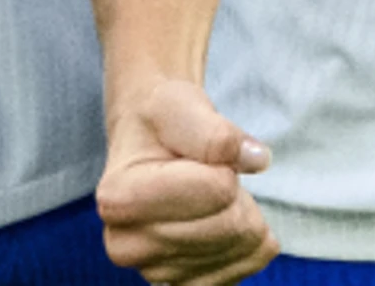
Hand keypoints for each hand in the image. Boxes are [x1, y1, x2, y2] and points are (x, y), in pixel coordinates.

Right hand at [97, 79, 278, 285]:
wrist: (150, 142)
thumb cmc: (163, 121)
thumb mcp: (180, 106)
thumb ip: (215, 132)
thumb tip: (256, 159)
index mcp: (119, 197)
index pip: (216, 191)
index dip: (227, 165)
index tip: (206, 154)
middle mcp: (126, 244)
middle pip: (228, 226)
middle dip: (239, 194)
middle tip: (218, 173)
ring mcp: (151, 271)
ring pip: (237, 250)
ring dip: (246, 217)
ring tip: (220, 196)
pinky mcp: (179, 284)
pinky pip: (237, 273)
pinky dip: (250, 247)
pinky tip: (235, 221)